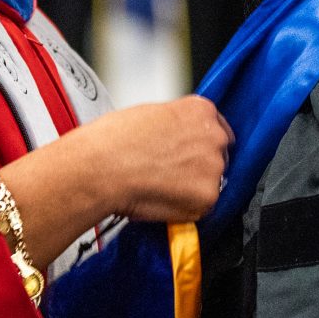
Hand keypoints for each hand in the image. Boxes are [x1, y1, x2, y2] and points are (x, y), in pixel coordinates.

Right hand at [99, 95, 232, 220]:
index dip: (198, 144)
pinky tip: (161, 197)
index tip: (187, 153)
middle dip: (197, 165)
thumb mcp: (150, 115)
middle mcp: (214, 136)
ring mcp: (214, 167)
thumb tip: (178, 139)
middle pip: (217, 155)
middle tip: (168, 171)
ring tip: (160, 185)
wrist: (101, 168)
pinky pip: (202, 205)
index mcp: (201, 110)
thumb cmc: (113, 141)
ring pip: (210, 182)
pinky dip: (185, 206)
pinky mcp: (208, 196)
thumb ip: (175, 125)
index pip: (216, 128)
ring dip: (192, 187)